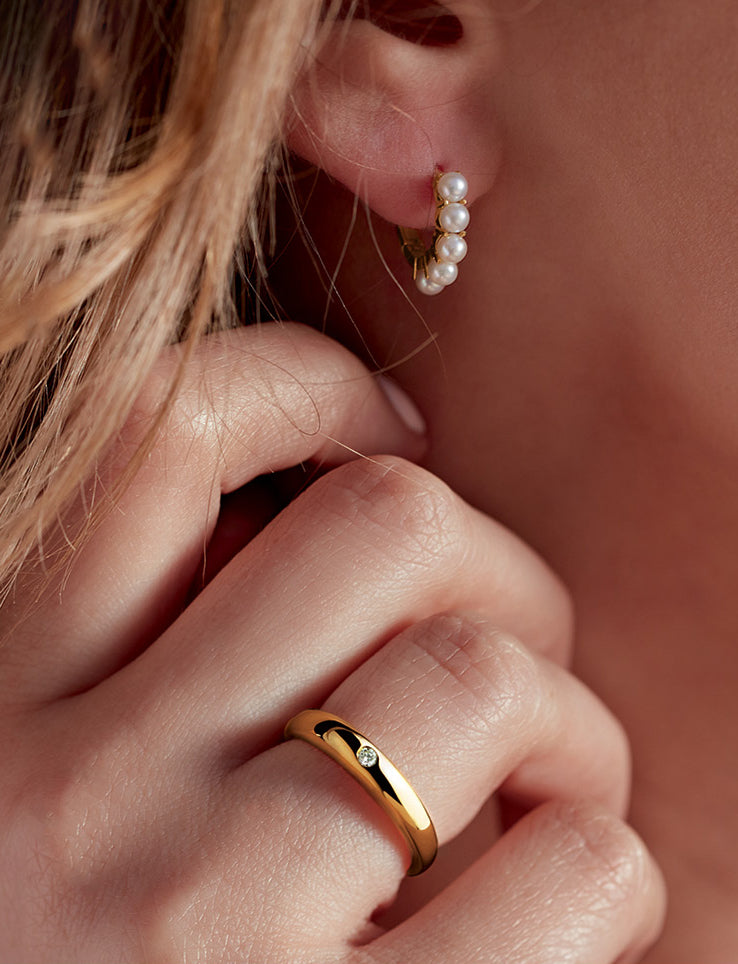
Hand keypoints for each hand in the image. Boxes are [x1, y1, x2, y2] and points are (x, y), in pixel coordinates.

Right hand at [0, 324, 664, 962]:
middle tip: (502, 648)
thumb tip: (343, 519)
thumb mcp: (54, 771)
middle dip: (491, 563)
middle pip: (385, 525)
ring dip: (565, 724)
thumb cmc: (72, 942)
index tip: (389, 433)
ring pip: (491, 679)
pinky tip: (547, 907)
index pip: (162, 430)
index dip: (306, 384)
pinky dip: (599, 865)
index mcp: (2, 699)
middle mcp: (83, 795)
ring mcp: (209, 930)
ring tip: (541, 792)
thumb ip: (163, 651)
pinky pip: (576, 872)